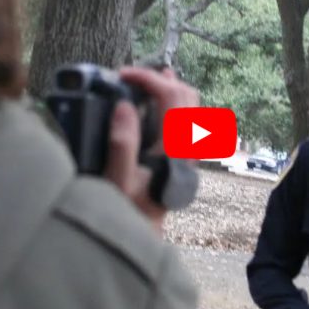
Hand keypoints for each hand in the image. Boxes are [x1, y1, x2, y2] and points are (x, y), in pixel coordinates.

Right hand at [103, 66, 198, 232]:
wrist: (142, 233)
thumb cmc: (127, 209)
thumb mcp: (116, 180)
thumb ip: (121, 144)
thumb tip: (124, 106)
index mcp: (172, 149)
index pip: (170, 97)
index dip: (147, 79)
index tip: (122, 75)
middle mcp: (186, 146)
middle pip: (186, 95)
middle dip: (158, 78)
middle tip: (130, 78)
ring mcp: (188, 150)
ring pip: (192, 104)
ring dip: (169, 87)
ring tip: (145, 81)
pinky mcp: (184, 154)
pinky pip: (187, 117)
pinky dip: (173, 101)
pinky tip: (156, 101)